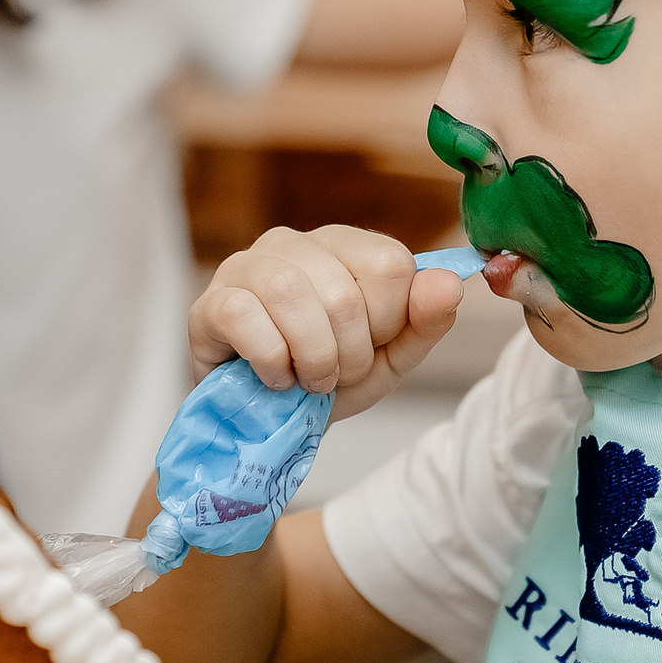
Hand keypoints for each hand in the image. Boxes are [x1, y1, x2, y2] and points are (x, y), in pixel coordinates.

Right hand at [189, 226, 462, 419]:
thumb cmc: (325, 377)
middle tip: (335, 375)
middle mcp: (294, 242)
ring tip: (308, 380)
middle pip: (343, 291)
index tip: (372, 347)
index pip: (391, 263)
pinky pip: (244, 316)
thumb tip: (450, 283)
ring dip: (312, 358)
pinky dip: (270, 361)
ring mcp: (246, 266)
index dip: (390, 321)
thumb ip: (425, 322)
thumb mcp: (389, 358)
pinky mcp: (211, 300)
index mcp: (344, 245)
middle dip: (350, 354)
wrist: (262, 419)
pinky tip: (274, 377)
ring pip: (291, 295)